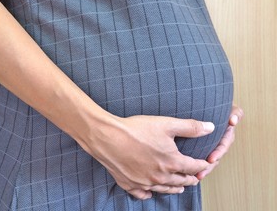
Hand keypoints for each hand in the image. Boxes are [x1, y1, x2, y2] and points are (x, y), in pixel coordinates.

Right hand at [81, 114, 214, 199]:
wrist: (108, 137)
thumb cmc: (136, 130)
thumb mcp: (166, 124)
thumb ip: (190, 127)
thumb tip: (210, 128)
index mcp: (171, 162)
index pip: (193, 167)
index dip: (202, 165)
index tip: (205, 164)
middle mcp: (160, 176)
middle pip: (181, 181)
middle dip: (190, 179)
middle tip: (194, 178)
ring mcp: (144, 182)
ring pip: (164, 189)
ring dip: (174, 188)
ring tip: (179, 187)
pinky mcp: (129, 184)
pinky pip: (143, 193)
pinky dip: (149, 192)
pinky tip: (150, 191)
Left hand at [196, 104, 243, 179]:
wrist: (202, 101)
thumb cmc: (217, 103)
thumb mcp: (229, 107)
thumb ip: (235, 112)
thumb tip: (233, 121)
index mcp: (226, 132)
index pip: (224, 144)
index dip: (218, 152)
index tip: (211, 159)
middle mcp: (219, 139)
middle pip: (216, 155)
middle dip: (209, 165)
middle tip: (201, 173)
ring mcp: (210, 143)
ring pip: (208, 158)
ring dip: (203, 168)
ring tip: (196, 176)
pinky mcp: (200, 144)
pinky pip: (199, 155)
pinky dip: (195, 163)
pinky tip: (189, 171)